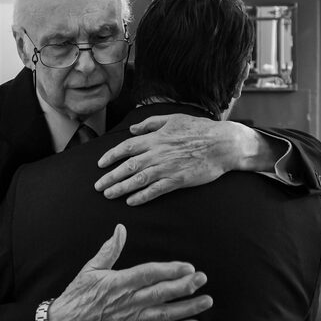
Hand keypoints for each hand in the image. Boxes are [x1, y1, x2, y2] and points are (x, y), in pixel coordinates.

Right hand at [48, 224, 211, 320]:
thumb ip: (109, 249)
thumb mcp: (90, 268)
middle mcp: (129, 302)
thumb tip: (121, 229)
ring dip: (188, 308)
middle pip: (162, 293)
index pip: (150, 274)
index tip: (187, 266)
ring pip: (165, 314)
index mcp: (119, 283)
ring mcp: (133, 319)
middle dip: (185, 286)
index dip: (170, 270)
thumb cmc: (78, 295)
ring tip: (206, 300)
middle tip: (202, 278)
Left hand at [95, 114, 274, 204]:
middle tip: (98, 186)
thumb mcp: (173, 118)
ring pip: (138, 180)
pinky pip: (155, 190)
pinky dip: (141, 197)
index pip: (126, 147)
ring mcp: (167, 167)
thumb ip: (150, 124)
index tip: (100, 164)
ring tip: (109, 195)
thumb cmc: (199, 128)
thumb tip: (132, 129)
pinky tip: (131, 202)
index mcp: (155, 138)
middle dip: (110, 177)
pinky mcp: (177, 181)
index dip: (111, 156)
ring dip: (121, 188)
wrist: (222, 143)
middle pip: (127, 166)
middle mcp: (157, 153)